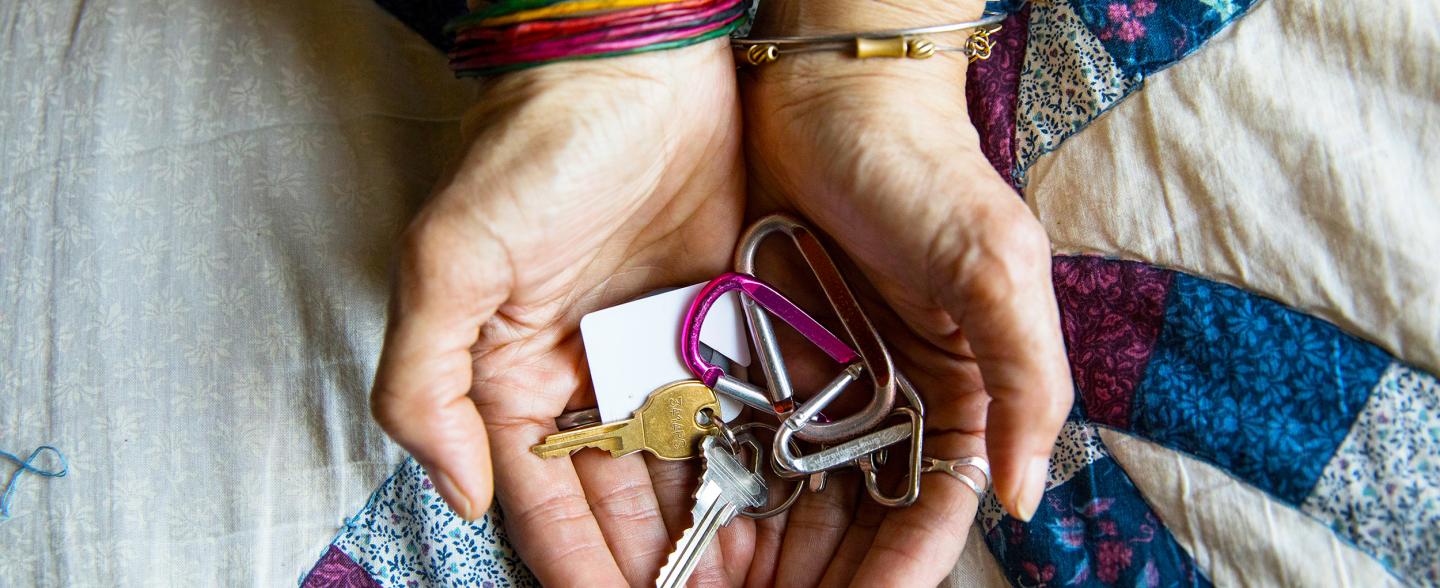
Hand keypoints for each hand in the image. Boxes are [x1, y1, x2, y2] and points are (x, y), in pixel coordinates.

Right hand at [370, 41, 754, 585]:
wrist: (634, 63)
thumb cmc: (533, 149)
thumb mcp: (449, 262)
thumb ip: (426, 385)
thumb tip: (456, 494)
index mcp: (511, 377)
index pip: (544, 502)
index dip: (578, 568)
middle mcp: (583, 378)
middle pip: (619, 502)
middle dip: (656, 564)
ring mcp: (653, 354)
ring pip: (684, 468)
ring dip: (713, 530)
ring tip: (752, 582)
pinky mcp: (714, 324)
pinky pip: (736, 410)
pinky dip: (755, 462)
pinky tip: (783, 511)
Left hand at [739, 0, 1073, 583]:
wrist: (834, 95)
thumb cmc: (925, 172)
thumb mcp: (995, 265)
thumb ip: (1027, 377)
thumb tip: (1030, 495)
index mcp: (961, 399)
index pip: (932, 515)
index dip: (897, 574)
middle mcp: (891, 408)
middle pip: (856, 527)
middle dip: (818, 581)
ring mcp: (822, 389)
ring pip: (793, 500)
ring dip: (758, 556)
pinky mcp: (761, 361)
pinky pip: (739, 441)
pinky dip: (719, 487)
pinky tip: (684, 527)